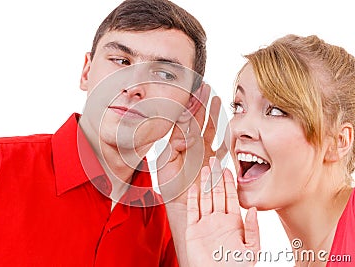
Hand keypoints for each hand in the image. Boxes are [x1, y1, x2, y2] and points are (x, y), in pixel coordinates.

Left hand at [157, 83, 226, 203]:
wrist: (182, 205)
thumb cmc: (170, 187)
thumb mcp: (165, 165)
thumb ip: (173, 147)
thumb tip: (183, 134)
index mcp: (177, 143)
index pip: (183, 120)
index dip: (187, 106)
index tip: (190, 91)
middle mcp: (192, 145)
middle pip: (198, 119)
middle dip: (201, 103)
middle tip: (204, 87)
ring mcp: (204, 152)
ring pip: (210, 128)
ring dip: (213, 113)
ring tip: (216, 98)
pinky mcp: (215, 162)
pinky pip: (222, 144)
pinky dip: (225, 133)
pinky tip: (227, 121)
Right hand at [186, 158, 259, 266]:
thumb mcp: (252, 249)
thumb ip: (253, 229)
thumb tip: (251, 209)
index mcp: (233, 222)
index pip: (230, 197)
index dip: (229, 182)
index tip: (228, 169)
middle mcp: (218, 220)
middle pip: (216, 193)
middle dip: (216, 177)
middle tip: (214, 161)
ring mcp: (205, 224)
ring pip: (204, 198)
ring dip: (205, 183)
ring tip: (205, 168)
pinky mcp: (193, 230)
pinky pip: (192, 210)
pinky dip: (192, 198)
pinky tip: (194, 187)